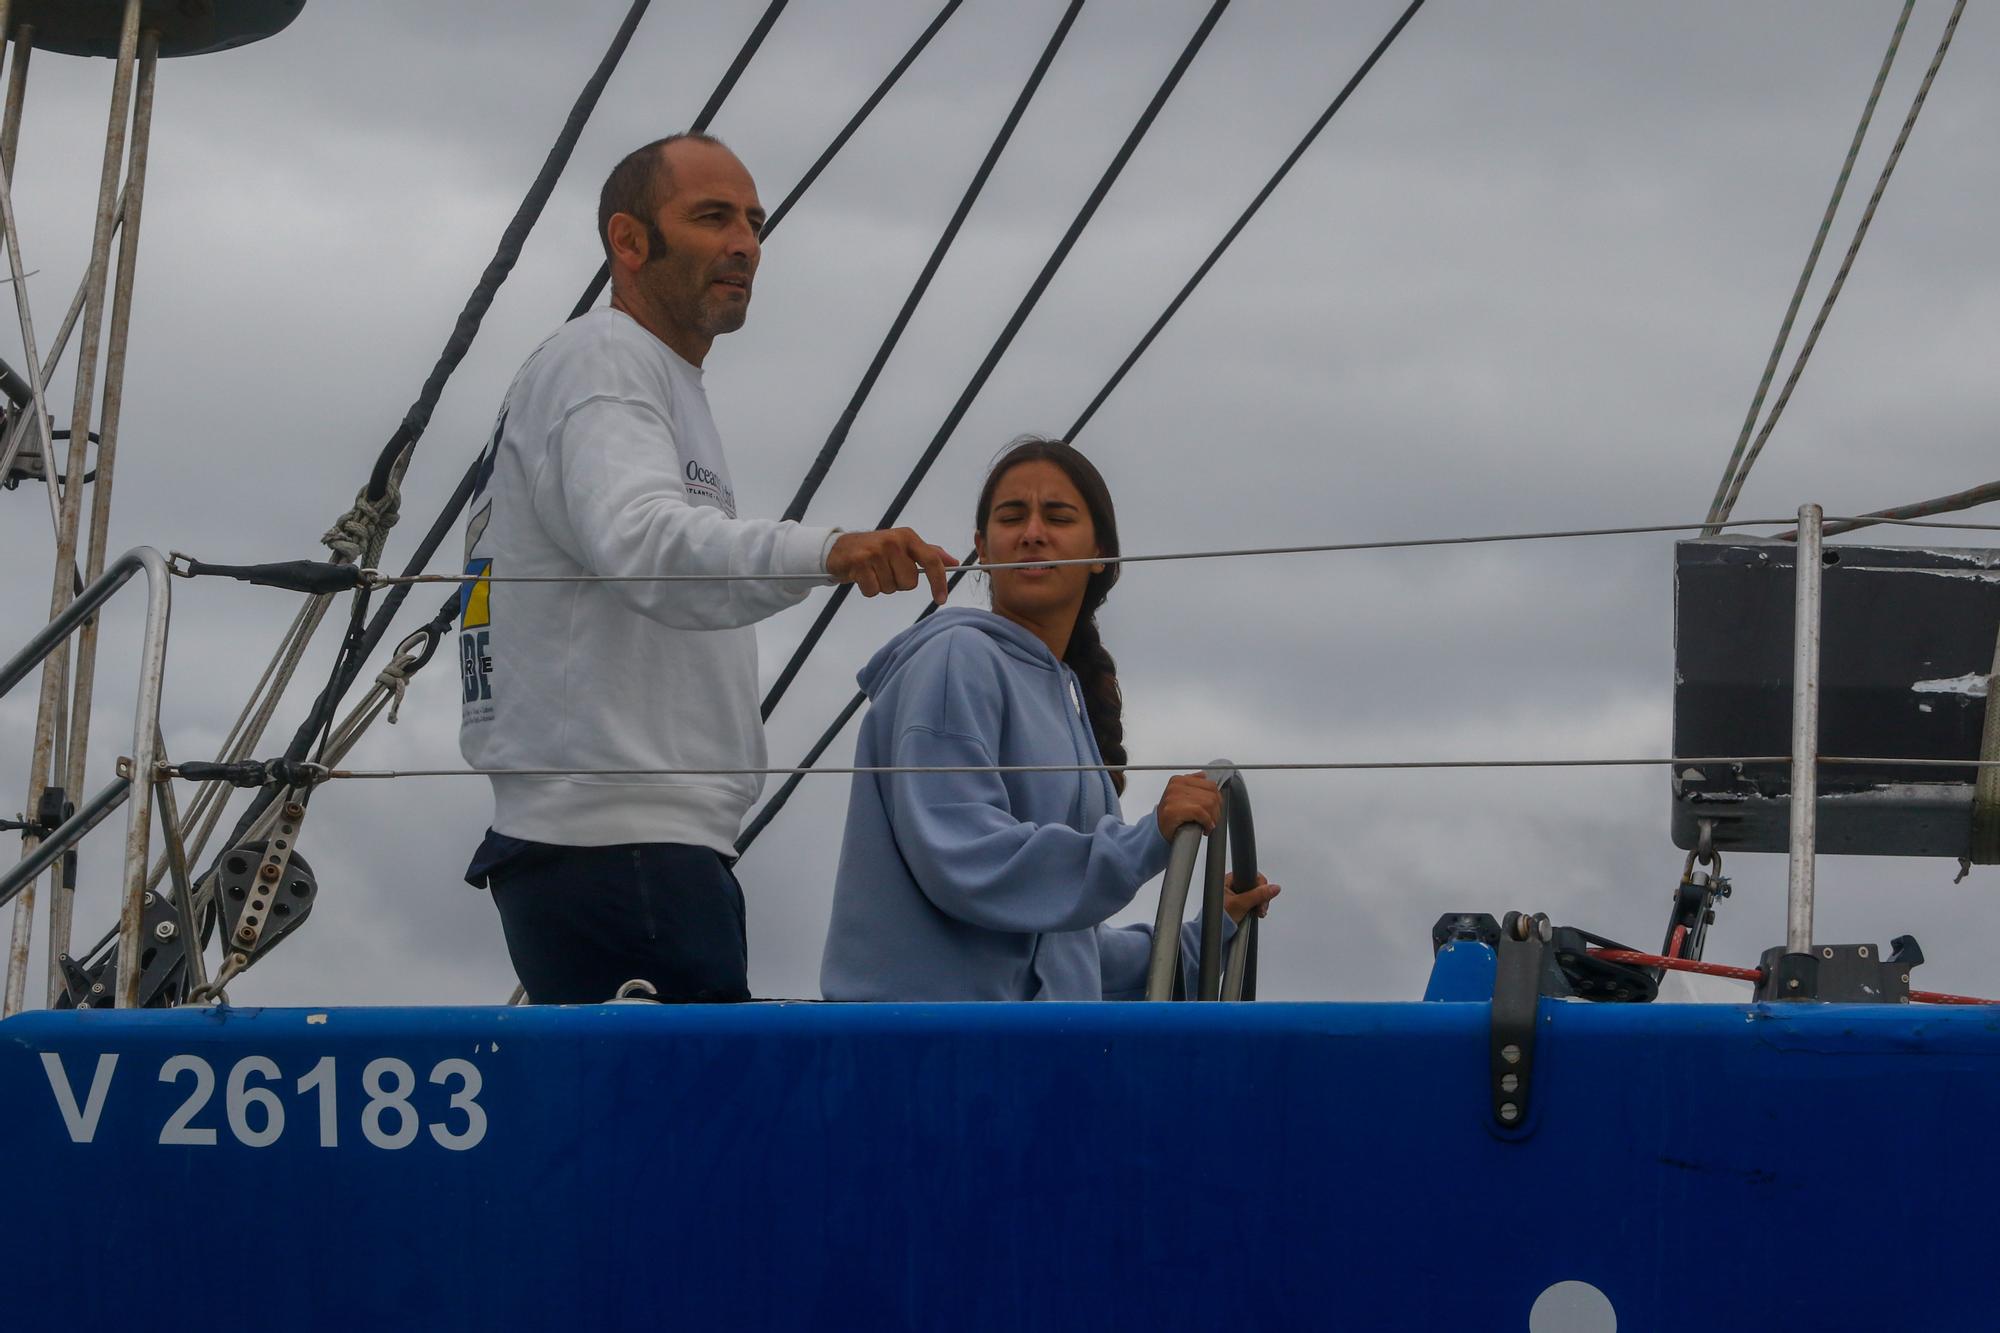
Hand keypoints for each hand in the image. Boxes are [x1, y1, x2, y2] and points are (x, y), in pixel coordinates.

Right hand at [827, 528, 954, 602]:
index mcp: (908, 537)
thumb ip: (929, 554)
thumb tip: (953, 562)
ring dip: (882, 586)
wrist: (840, 548)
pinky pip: (873, 591)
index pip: (932, 561)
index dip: (939, 582)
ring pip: (891, 588)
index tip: (941, 599)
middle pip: (910, 582)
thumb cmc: (877, 550)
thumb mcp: (904, 547)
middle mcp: (894, 541)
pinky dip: (868, 589)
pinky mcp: (860, 562)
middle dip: (899, 583)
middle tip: (886, 572)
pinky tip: (863, 576)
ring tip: (873, 572)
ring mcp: (876, 551)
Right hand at [1154, 772, 1221, 840]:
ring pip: (1208, 803)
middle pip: (1211, 794)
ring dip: (1212, 818)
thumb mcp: (1180, 795)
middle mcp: (1176, 786)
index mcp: (1178, 780)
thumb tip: (1203, 775)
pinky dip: (1207, 822)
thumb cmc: (1170, 815)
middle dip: (1216, 810)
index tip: (1215, 809)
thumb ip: (1192, 783)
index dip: (1217, 800)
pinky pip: (1200, 812)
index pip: (1210, 785)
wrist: (1157, 830)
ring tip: (1208, 824)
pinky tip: (1205, 828)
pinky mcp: (1174, 809)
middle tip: (1212, 819)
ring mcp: (1174, 797)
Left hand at [1223, 872, 1279, 924]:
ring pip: (1257, 895)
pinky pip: (1254, 902)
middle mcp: (1234, 884)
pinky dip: (1257, 908)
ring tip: (1258, 913)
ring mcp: (1238, 894)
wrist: (1215, 931)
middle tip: (1260, 908)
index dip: (1260, 886)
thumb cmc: (1219, 916)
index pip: (1253, 875)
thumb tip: (1274, 888)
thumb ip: (1258, 895)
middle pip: (1257, 886)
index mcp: (1230, 879)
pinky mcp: (1241, 903)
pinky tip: (1256, 913)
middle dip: (1261, 898)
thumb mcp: (1241, 904)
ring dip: (1260, 904)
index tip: (1262, 896)